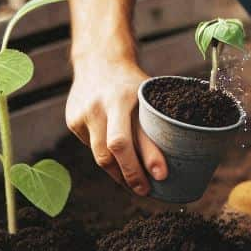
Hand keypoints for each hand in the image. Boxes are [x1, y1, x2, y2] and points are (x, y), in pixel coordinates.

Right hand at [65, 56, 166, 194]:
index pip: (135, 134)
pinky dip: (106, 158)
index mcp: (125, 96)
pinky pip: (91, 148)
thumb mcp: (146, 93)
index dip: (150, 157)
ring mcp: (84, 114)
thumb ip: (155, 120)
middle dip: (132, 174)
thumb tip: (178, 155)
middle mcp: (101, 106)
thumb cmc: (131, 83)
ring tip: (133, 184)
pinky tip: (117, 161)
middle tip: (146, 190)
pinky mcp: (73, 122)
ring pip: (100, 156)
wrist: (98, 61)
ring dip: (118, 174)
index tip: (162, 175)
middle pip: (114, 150)